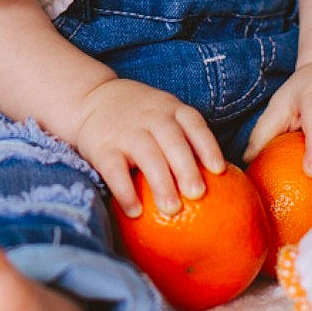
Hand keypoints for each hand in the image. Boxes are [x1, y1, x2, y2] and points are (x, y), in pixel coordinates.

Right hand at [70, 78, 225, 218]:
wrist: (90, 98)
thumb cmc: (139, 116)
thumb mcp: (162, 113)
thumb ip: (184, 138)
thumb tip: (220, 182)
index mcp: (170, 109)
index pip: (193, 124)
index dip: (207, 146)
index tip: (219, 170)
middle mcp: (151, 117)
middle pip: (172, 141)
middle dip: (186, 167)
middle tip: (198, 194)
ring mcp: (126, 131)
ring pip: (146, 155)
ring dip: (160, 182)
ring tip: (172, 209)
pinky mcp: (102, 147)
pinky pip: (114, 170)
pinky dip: (125, 191)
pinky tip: (135, 212)